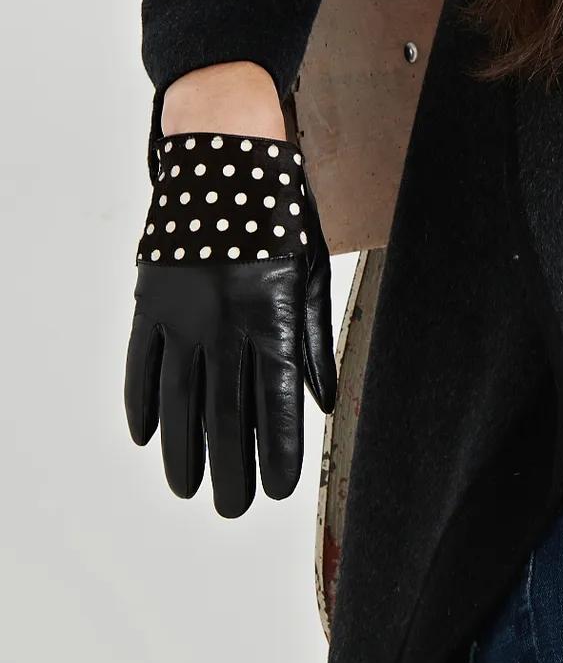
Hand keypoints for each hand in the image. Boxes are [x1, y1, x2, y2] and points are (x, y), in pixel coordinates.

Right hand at [124, 129, 336, 516]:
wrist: (223, 155)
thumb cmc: (278, 212)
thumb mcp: (310, 267)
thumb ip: (312, 337)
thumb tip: (320, 399)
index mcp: (272, 313)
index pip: (275, 400)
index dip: (277, 449)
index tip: (279, 488)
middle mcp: (224, 320)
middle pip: (225, 412)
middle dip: (231, 467)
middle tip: (234, 507)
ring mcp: (182, 313)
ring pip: (179, 399)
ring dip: (183, 449)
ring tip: (189, 488)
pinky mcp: (150, 301)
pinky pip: (141, 364)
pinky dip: (142, 403)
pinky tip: (147, 436)